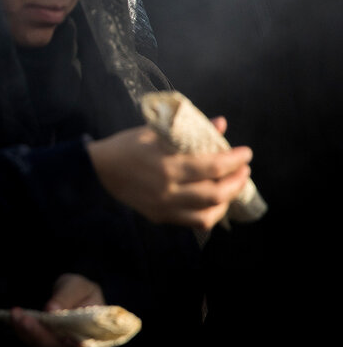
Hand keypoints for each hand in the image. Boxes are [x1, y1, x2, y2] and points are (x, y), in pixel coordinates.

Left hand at [7, 274, 103, 346]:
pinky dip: (22, 331)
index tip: (64, 337)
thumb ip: (67, 296)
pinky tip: (14, 318)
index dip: (73, 345)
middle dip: (40, 335)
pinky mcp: (45, 345)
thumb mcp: (78, 286)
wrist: (69, 293)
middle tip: (24, 319)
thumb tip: (52, 309)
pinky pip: (33, 343)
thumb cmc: (79, 290)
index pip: (84, 346)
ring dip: (27, 333)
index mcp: (94, 335)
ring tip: (16, 315)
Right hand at [87, 117, 251, 229]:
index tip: (246, 153)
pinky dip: (210, 213)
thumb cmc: (127, 145)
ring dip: (227, 201)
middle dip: (236, 182)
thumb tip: (220, 124)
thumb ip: (190, 131)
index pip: (212, 166)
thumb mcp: (156, 132)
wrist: (99, 169)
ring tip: (233, 186)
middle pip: (215, 193)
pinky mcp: (160, 217)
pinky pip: (193, 222)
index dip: (234, 160)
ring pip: (208, 213)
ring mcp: (164, 207)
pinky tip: (215, 202)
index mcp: (166, 165)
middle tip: (244, 170)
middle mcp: (167, 190)